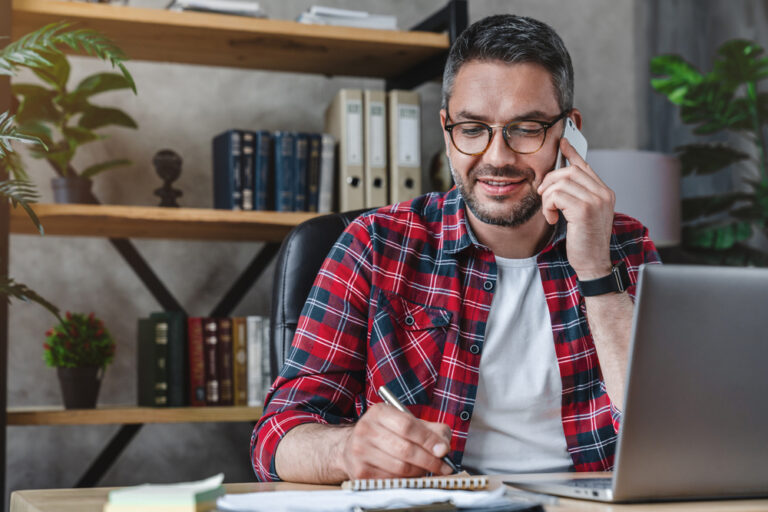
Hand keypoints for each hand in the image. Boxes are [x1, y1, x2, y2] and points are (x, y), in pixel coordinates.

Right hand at [339, 402, 453, 478]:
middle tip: (444, 467)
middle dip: (430, 461)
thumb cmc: (387, 433)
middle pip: (405, 449)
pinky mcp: (360, 471)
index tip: (444, 451)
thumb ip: (431, 430)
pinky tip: (410, 474)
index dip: (428, 440)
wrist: (354, 445)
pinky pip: (392, 479)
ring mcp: (360, 451)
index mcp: (379, 412)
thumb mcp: (407, 422)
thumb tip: (444, 448)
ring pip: (400, 467)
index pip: (408, 426)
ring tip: (427, 469)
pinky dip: (406, 479)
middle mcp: (366, 429)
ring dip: (420, 471)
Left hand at [538, 138, 614, 278]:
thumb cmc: (585, 242)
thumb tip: (558, 180)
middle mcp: (603, 194)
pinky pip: (556, 195)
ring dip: (547, 198)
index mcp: (604, 193)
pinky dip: (548, 206)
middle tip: (543, 196)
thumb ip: (576, 196)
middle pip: (569, 171)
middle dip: (549, 181)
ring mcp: (596, 200)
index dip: (571, 154)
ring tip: (550, 213)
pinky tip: (553, 219)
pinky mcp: (585, 209)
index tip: (562, 144)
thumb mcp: (582, 215)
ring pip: (560, 182)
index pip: (585, 167)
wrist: (593, 264)